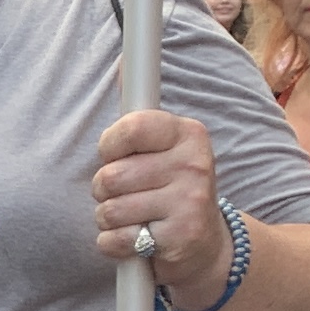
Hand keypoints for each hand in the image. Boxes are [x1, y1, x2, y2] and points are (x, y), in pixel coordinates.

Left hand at [90, 110, 224, 297]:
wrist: (205, 243)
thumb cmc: (170, 190)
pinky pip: (117, 240)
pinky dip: (113, 244)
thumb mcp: (163, 149)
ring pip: (110, 210)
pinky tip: (134, 239)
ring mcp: (190, 202)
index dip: (109, 147)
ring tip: (131, 217)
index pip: (130, 128)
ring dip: (108, 219)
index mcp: (188, 134)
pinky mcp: (181, 237)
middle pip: (111, 176)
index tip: (114, 156)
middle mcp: (194, 164)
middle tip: (123, 194)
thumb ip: (138, 118)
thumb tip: (122, 66)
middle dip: (103, 190)